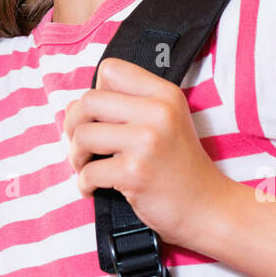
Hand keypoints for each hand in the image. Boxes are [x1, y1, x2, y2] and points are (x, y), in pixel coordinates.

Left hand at [63, 57, 230, 252]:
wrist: (206, 207)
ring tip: (85, 167)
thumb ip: (121, 108)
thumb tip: (69, 107)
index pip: (111, 69)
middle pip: (89, 100)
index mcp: (165, 94)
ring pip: (83, 135)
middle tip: (80, 145)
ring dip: (75, 155)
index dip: (96, 92)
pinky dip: (83, 183)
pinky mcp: (136, 172)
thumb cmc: (178, 166)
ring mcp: (147, 142)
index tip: (99, 117)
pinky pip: (89, 171)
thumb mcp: (162, 124)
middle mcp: (158, 112)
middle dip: (73, 124)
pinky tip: (92, 188)